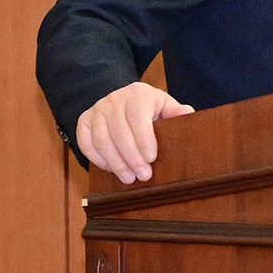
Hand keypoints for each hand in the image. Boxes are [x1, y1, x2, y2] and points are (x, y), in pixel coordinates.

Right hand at [76, 81, 193, 183]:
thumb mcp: (164, 105)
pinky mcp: (84, 121)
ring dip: (116, 163)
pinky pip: (86, 143)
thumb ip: (175, 111)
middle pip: (119, 132)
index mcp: (137, 93)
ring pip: (102, 140)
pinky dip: (98, 160)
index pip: (137, 116)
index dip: (143, 138)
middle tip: (143, 175)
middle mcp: (114, 100)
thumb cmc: (148, 108)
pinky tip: (112, 170)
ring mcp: (97, 110)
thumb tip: (188, 113)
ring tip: (129, 178)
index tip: (151, 158)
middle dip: (131, 157)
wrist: (123, 100)